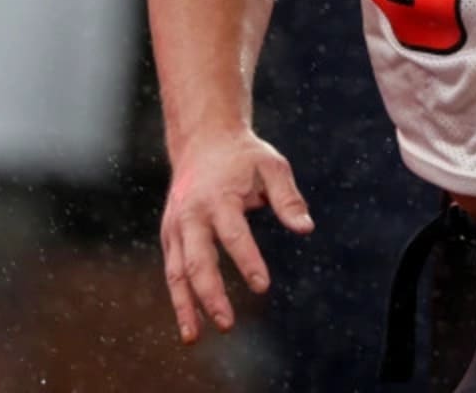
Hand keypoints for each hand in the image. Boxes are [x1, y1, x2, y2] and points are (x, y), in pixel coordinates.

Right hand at [160, 129, 313, 343]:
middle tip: (229, 323)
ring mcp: (176, 226)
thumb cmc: (244, 156)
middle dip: (211, 295)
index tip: (262, 287)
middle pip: (198, 261)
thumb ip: (288, 198)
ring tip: (195, 337)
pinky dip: (178, 295)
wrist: (203, 140)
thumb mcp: (272, 166)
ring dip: (185, 305)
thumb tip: (306, 229)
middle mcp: (192, 214)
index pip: (234, 235)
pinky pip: (172, 269)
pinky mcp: (169, 234)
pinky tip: (190, 320)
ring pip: (177, 271)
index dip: (248, 262)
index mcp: (219, 197)